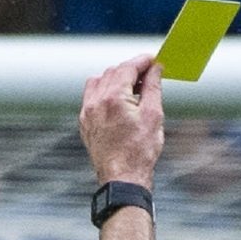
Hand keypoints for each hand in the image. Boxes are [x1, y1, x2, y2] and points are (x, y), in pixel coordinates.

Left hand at [79, 54, 165, 189]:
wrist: (122, 179)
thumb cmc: (140, 152)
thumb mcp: (154, 117)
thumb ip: (153, 88)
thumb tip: (156, 70)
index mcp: (114, 97)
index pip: (128, 68)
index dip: (142, 61)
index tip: (154, 60)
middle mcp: (96, 101)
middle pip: (113, 72)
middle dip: (130, 70)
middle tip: (149, 75)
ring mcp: (87, 112)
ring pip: (99, 82)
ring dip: (116, 79)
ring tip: (133, 89)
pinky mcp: (85, 123)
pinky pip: (91, 97)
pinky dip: (104, 92)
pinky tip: (118, 102)